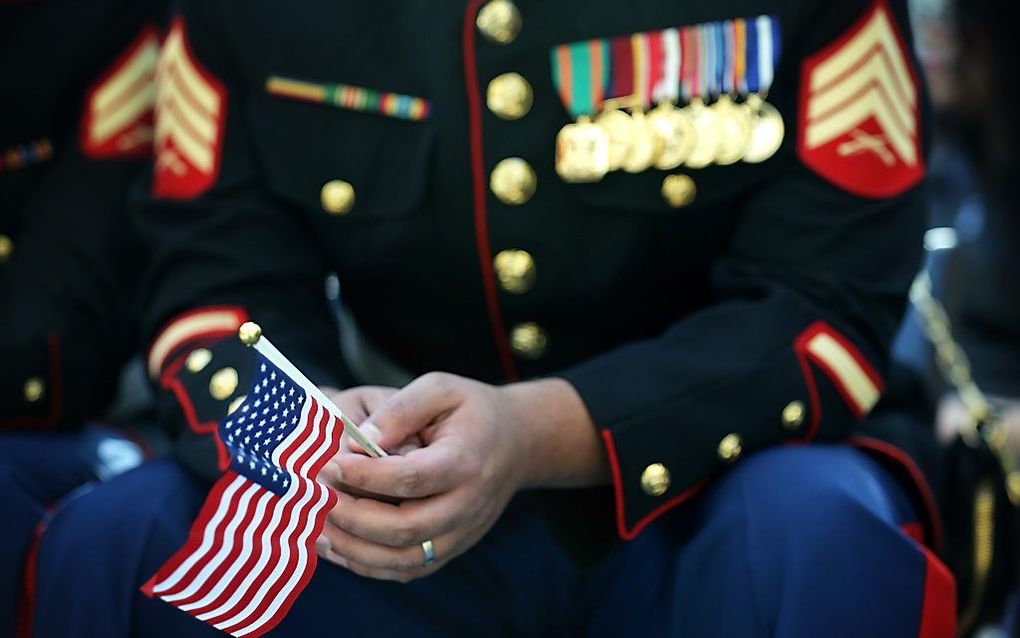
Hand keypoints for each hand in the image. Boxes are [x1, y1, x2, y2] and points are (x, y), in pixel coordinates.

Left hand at [316, 373, 606, 581]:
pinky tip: (337, 546)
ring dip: (354, 549)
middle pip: (405, 528)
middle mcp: (467, 505)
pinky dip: (368, 564)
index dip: (366, 476)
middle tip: (315, 498)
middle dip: (352, 517)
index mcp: (466, 461)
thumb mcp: (440, 389)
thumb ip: (400, 409)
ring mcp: (461, 533)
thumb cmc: (471, 410)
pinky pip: (406, 569)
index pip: (412, 478)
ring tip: (316, 528)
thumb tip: (359, 439)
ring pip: (403, 559)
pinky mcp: (450, 548)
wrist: (517, 442)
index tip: (329, 464)